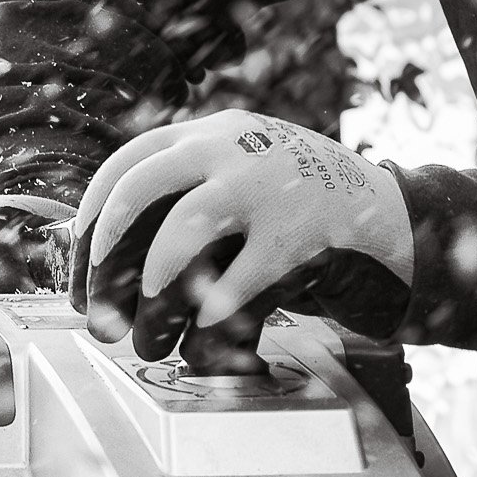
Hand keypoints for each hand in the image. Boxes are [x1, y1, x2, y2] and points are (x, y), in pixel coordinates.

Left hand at [70, 112, 412, 362]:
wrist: (397, 219)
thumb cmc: (301, 216)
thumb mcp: (246, 181)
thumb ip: (190, 200)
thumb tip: (104, 265)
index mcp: (212, 134)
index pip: (128, 167)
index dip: (91, 227)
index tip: (80, 281)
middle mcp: (233, 148)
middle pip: (140, 190)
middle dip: (106, 260)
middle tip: (100, 318)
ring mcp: (269, 186)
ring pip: (183, 230)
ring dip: (155, 296)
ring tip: (151, 342)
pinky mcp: (302, 233)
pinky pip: (241, 279)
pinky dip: (214, 317)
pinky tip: (204, 341)